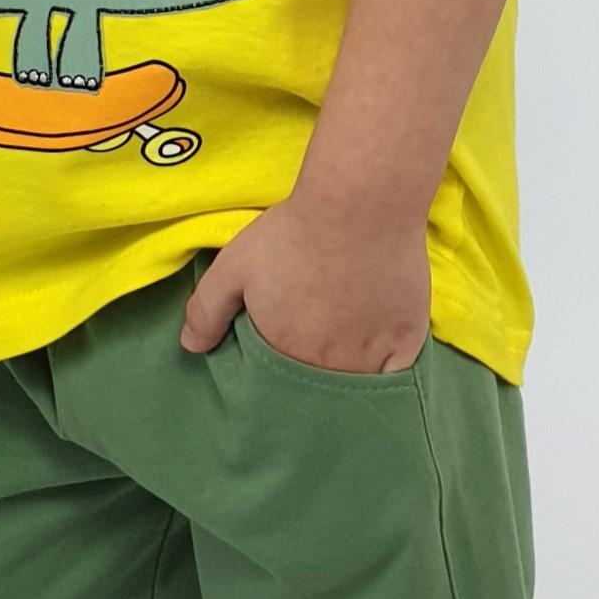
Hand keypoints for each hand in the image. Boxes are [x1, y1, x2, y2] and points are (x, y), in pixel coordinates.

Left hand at [179, 189, 429, 373]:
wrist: (360, 204)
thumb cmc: (294, 234)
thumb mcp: (234, 265)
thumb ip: (208, 310)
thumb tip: (191, 348)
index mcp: (285, 353)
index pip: (276, 391)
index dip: (274, 385)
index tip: (276, 373)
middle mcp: (329, 366)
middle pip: (317, 394)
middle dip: (309, 389)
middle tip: (310, 361)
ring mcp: (372, 356)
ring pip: (356, 388)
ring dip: (346, 381)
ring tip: (342, 360)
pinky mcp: (407, 340)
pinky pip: (397, 377)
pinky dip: (387, 375)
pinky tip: (379, 361)